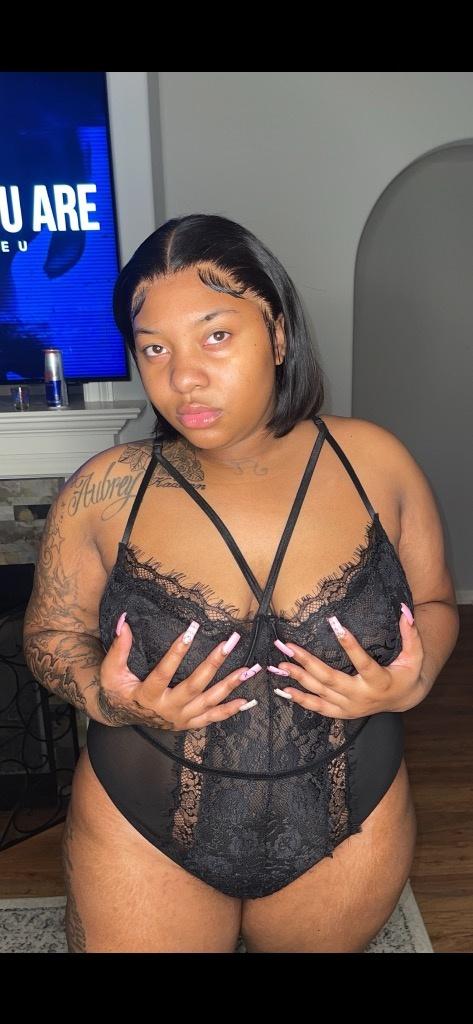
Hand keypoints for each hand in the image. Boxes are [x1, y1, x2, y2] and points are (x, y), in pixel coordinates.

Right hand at [98, 617, 258, 729]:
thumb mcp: (111, 671)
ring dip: (228, 686)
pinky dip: (228, 710)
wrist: (122, 716)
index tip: (191, 631)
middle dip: (213, 664)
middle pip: (194, 686)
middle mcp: (167, 709)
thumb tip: (124, 621)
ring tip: (246, 670)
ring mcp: (180, 718)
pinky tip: (244, 701)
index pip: (163, 672)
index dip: (176, 652)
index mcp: (147, 696)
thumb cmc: (118, 690)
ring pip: (208, 702)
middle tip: (228, 644)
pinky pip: (211, 718)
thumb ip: (118, 648)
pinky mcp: (188, 723)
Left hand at [271, 605, 424, 717]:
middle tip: (290, 647)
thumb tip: (405, 609)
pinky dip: (302, 699)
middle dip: (308, 663)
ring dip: (299, 678)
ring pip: (321, 693)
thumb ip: (411, 634)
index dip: (350, 645)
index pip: (363, 662)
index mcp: (379, 681)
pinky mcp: (343, 712)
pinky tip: (286, 689)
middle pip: (331, 679)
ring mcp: (350, 707)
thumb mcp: (415, 655)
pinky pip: (319, 708)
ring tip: (282, 664)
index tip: (335, 626)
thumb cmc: (407, 673)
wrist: (403, 699)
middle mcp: (362, 696)